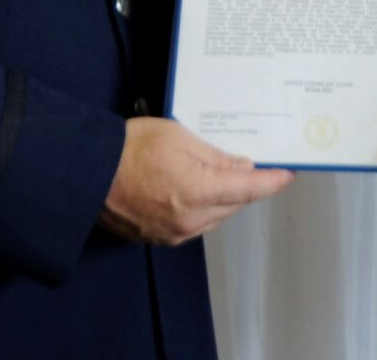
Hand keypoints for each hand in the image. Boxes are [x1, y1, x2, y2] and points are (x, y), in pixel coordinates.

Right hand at [99, 118, 294, 244]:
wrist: (88, 173)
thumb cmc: (131, 147)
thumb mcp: (179, 137)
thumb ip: (215, 156)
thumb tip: (242, 166)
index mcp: (198, 192)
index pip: (248, 189)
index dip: (272, 182)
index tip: (288, 175)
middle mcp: (190, 220)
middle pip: (233, 204)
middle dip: (243, 185)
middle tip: (246, 163)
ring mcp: (174, 233)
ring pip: (215, 216)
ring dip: (221, 198)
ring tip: (212, 172)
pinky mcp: (159, 238)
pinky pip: (194, 224)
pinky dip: (200, 207)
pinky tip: (191, 188)